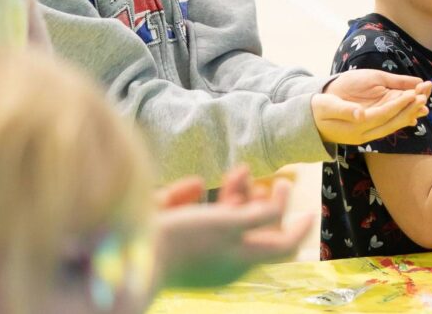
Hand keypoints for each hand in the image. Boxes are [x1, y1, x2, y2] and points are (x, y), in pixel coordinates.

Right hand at [155, 168, 313, 288]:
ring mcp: (198, 254)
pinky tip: (193, 184)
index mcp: (241, 261)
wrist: (125, 259)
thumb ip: (258, 215)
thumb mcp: (228, 223)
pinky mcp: (173, 244)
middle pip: (252, 230)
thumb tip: (282, 207)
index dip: (297, 225)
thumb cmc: (183, 240)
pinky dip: (198, 201)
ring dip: (234, 195)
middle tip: (264, 177)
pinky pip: (193, 220)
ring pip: (225, 222)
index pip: (280, 246)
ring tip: (238, 170)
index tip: (306, 203)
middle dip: (259, 200)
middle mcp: (223, 261)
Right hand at [312, 70, 431, 144]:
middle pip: (392, 123)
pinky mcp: (366, 133)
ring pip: (392, 126)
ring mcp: (365, 136)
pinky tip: (411, 113)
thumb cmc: (316, 111)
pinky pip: (387, 127)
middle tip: (425, 97)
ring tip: (423, 103)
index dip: (399, 105)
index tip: (413, 94)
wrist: (308, 125)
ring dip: (408, 115)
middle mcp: (363, 135)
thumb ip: (344, 110)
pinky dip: (400, 119)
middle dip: (409, 110)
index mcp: (355, 128)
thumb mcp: (326, 107)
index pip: (382, 116)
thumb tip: (360, 114)